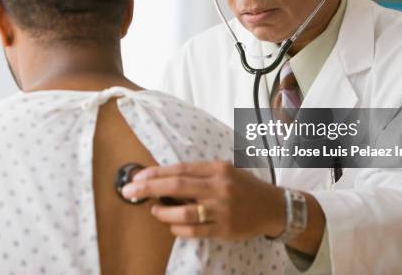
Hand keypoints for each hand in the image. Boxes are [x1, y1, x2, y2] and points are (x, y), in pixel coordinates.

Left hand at [121, 161, 285, 239]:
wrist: (272, 207)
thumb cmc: (243, 186)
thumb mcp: (224, 170)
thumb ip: (198, 173)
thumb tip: (164, 178)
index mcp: (218, 169)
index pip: (181, 169)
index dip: (156, 173)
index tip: (137, 177)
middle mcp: (220, 188)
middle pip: (177, 186)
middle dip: (149, 188)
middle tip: (129, 191)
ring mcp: (222, 210)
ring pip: (184, 213)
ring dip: (163, 212)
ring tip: (154, 209)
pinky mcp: (224, 229)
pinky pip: (194, 231)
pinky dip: (177, 228)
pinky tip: (171, 224)